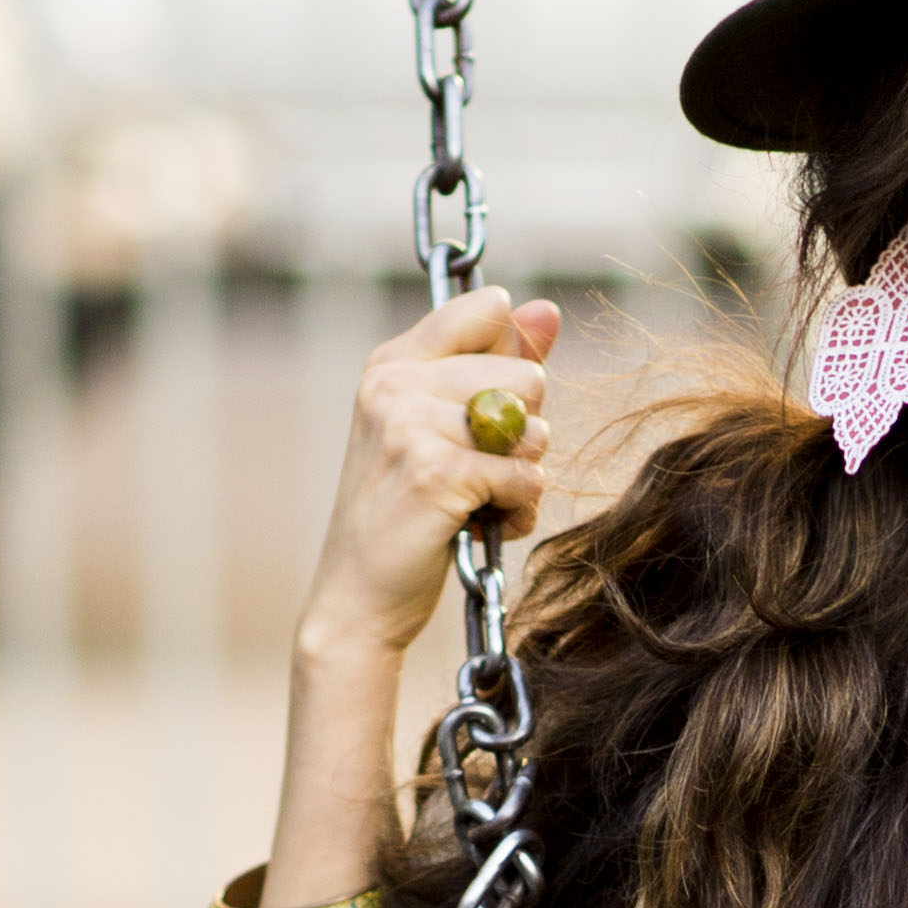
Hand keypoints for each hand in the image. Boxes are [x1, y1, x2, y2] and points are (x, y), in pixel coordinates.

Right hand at [296, 287, 560, 679]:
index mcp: (393, 362)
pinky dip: (519, 510)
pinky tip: (483, 525)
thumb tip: (548, 309)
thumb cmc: (408, 515)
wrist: (359, 598)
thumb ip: (496, 365)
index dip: (510, 363)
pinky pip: (526, 477)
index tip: (479, 412)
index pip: (488, 310)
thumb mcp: (444, 429)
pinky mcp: (436, 473)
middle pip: (526, 376)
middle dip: (522, 433)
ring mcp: (411, 426)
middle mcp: (395, 384)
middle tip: (477, 471)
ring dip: (522, 474)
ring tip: (480, 500)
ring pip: (532, 427)